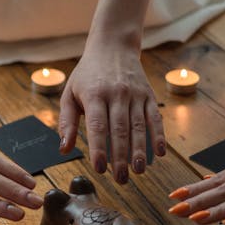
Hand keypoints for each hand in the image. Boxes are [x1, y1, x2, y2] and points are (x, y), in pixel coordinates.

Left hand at [58, 45, 165, 182]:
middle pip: (119, 129)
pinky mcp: (148, 94)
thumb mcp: (70, 92)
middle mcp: (116, 93)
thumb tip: (64, 148)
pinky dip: (159, 136)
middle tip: (120, 178)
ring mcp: (134, 94)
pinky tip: (160, 153)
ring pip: (139, 126)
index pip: (97, 125)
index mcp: (94, 94)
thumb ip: (66, 121)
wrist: (113, 46)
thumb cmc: (88, 74)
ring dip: (140, 150)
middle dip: (120, 156)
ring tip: (138, 170)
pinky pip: (155, 117)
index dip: (99, 148)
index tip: (100, 168)